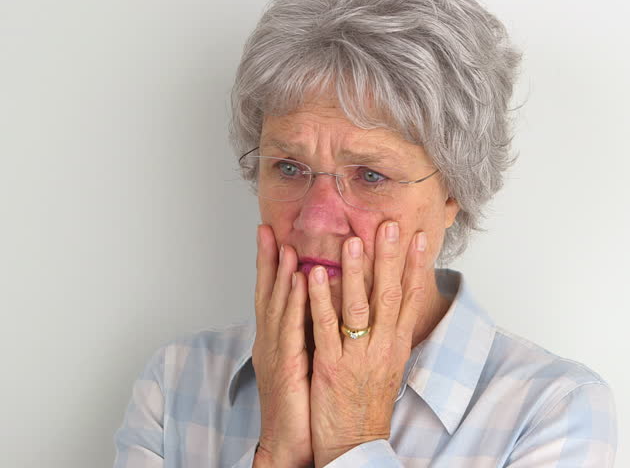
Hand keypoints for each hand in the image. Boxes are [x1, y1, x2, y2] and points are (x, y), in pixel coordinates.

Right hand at [252, 224, 312, 467]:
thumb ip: (306, 332)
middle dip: (267, 260)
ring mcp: (276, 355)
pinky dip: (297, 303)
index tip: (271, 234)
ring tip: (287, 245)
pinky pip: (293, 329)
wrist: (290, 443)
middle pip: (268, 294)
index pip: (272, 294)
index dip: (270, 264)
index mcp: (277, 341)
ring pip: (279, 307)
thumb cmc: (300, 405)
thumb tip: (319, 307)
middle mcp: (271, 343)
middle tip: (267, 228)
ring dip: (282, 275)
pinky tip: (302, 282)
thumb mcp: (304, 361)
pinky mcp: (287, 368)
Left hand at [307, 221, 428, 466]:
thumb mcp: (388, 367)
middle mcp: (382, 347)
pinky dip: (320, 299)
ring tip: (353, 240)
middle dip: (390, 258)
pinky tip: (314, 275)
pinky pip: (326, 327)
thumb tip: (392, 306)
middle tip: (390, 225)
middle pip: (390, 294)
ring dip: (356, 271)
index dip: (415, 266)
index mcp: (397, 345)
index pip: (411, 298)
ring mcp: (357, 356)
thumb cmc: (368, 406)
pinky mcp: (331, 367)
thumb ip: (388, 335)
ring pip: (359, 306)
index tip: (418, 237)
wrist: (355, 445)